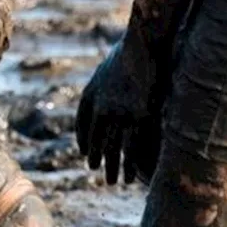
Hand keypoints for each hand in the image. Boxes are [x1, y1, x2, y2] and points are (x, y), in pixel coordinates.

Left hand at [76, 38, 162, 183]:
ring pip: (113, 148)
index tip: (84, 152)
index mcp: (91, 95)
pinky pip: (132, 148)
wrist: (144, 44)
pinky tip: (130, 177)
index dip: (83, 140)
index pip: (82, 124)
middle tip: (95, 171)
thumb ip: (104, 83)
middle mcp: (101, 108)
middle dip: (96, 158)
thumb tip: (108, 91)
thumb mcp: (108, 66)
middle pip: (96, 140)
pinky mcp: (139, 117)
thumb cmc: (129, 51)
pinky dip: (131, 165)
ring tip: (111, 182)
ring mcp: (119, 114)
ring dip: (112, 168)